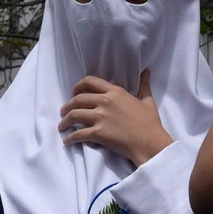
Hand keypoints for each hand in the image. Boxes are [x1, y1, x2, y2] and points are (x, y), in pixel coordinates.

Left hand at [58, 71, 173, 166]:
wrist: (150, 142)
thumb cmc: (150, 123)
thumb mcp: (147, 100)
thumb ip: (144, 85)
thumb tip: (146, 71)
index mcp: (115, 92)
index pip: (90, 82)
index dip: (77, 86)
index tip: (73, 93)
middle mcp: (105, 101)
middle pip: (78, 99)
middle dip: (67, 106)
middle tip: (63, 112)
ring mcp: (101, 117)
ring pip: (74, 115)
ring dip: (65, 121)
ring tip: (62, 126)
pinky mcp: (98, 133)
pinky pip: (78, 134)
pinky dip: (70, 138)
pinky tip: (67, 141)